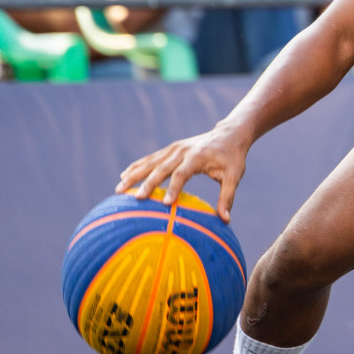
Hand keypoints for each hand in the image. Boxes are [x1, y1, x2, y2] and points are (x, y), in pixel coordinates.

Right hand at [116, 124, 249, 221]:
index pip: (182, 174)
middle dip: (147, 183)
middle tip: (135, 199)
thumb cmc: (232, 157)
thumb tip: (225, 220)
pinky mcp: (171, 149)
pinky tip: (124, 175)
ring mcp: (175, 148)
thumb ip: (228, 196)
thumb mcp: (234, 175)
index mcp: (198, 156)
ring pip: (151, 162)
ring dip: (134, 174)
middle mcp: (183, 151)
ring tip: (119, 189)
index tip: (164, 204)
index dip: (173, 188)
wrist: (229, 134)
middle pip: (161, 167)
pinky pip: (151, 158)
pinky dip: (137, 166)